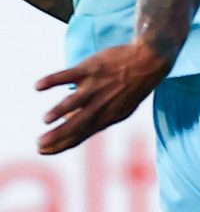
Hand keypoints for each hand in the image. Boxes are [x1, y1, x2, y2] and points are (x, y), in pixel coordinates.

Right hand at [36, 42, 173, 155]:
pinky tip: (38, 87)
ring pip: (75, 101)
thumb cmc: (131, 88)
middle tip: (39, 144)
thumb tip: (69, 120)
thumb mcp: (119, 109)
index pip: (81, 135)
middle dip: (58, 136)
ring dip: (59, 111)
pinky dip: (52, 80)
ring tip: (46, 119)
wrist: (149, 61)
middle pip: (77, 124)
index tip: (42, 150)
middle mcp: (100, 104)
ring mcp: (95, 86)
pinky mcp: (91, 69)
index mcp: (106, 116)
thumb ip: (96, 117)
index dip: (61, 144)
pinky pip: (68, 75)